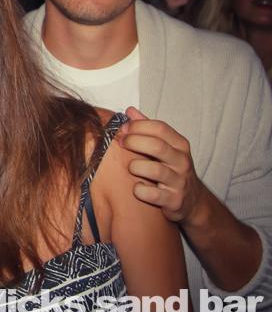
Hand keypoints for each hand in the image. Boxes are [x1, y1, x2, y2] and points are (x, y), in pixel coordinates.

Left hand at [119, 107, 204, 223]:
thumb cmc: (170, 168)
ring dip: (135, 167)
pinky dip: (139, 190)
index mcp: (180, 144)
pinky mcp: (174, 200)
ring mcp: (179, 181)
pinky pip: (152, 194)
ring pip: (154, 170)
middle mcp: (182, 161)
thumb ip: (147, 128)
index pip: (159, 128)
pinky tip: (137, 187)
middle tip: (120, 144)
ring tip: (130, 168)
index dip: (137, 126)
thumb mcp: (164, 146)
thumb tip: (129, 111)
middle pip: (156, 146)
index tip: (122, 129)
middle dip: (133, 142)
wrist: (191, 200)